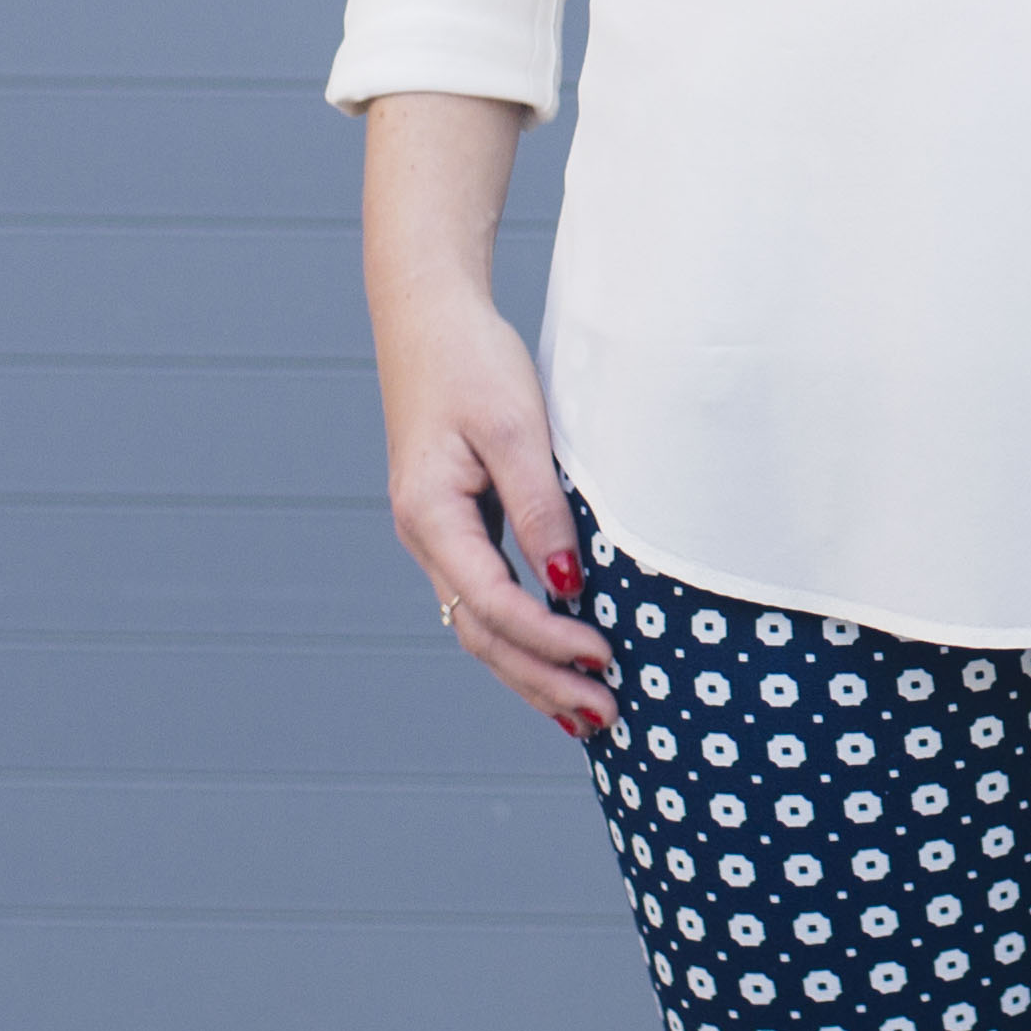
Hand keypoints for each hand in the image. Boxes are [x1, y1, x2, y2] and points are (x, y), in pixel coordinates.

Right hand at [375, 277, 623, 738]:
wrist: (428, 311)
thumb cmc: (472, 361)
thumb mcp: (513, 429)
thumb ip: (539, 508)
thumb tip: (566, 586)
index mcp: (430, 517)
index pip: (493, 606)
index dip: (550, 641)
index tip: (605, 659)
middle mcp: (425, 537)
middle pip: (482, 635)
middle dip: (541, 681)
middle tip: (603, 718)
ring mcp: (436, 533)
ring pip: (482, 624)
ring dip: (531, 669)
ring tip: (585, 711)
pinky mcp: (455, 521)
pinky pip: (487, 595)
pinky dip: (523, 633)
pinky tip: (557, 652)